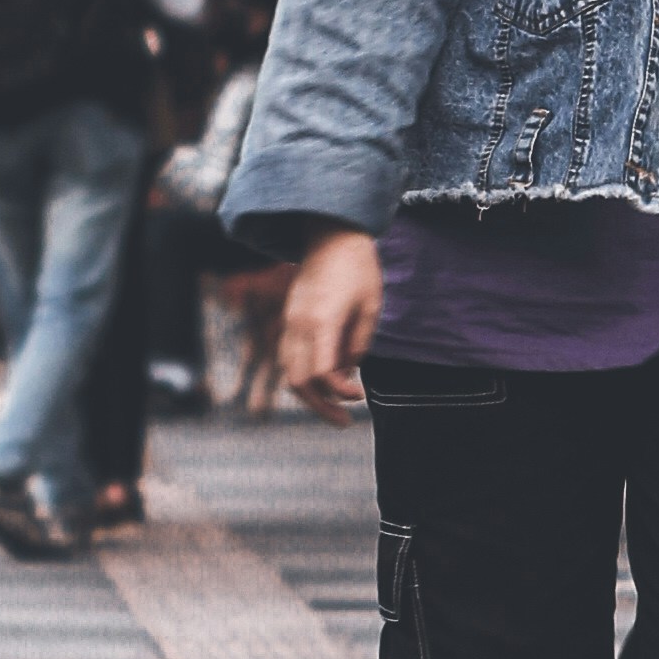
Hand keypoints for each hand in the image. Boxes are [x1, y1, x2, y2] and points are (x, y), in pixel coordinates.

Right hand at [278, 230, 383, 414]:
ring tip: (335, 408)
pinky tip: (326, 382)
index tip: (359, 397)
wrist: (330, 236)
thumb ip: (357, 346)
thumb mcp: (370, 308)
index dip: (339, 394)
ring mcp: (289, 322)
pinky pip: (289, 358)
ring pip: (289, 373)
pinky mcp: (289, 320)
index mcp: (322, 322)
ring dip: (310, 396)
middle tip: (344, 422)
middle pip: (298, 382)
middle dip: (320, 408)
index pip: (321, 374)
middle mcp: (299, 325)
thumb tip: (347, 376)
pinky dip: (303, 376)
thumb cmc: (358, 270)